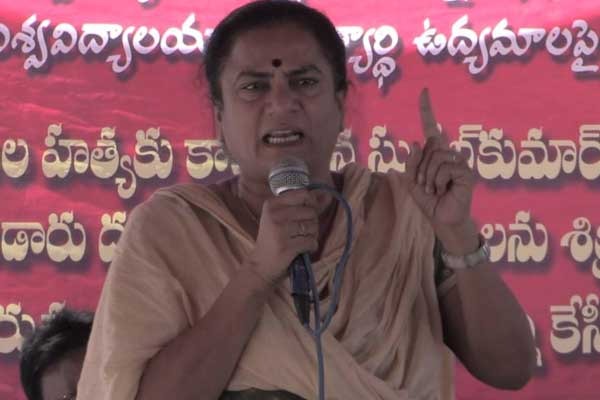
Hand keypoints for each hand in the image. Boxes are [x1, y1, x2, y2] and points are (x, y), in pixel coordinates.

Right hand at [248, 189, 318, 284]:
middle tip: (303, 232)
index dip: (311, 203)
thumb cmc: (272, 240)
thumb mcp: (276, 218)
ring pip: (313, 226)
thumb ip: (294, 206)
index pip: (303, 194)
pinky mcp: (287, 246)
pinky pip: (312, 242)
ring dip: (312, 236)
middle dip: (312, 223)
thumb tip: (322, 198)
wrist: (259, 266)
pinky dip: (311, 247)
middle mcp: (275, 215)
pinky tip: (302, 250)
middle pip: (311, 212)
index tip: (308, 213)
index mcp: (272, 204)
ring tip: (302, 240)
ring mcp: (281, 231)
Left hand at [406, 88, 474, 230]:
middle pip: (429, 145)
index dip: (427, 110)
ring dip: (428, 176)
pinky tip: (443, 190)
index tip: (424, 91)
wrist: (442, 220)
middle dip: (419, 168)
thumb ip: (411, 163)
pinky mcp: (466, 172)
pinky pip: (445, 167)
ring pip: (436, 156)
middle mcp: (449, 154)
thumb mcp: (412, 182)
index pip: (432, 128)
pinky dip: (438, 180)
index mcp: (435, 154)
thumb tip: (415, 142)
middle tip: (425, 185)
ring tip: (434, 189)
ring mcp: (459, 162)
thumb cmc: (429, 201)